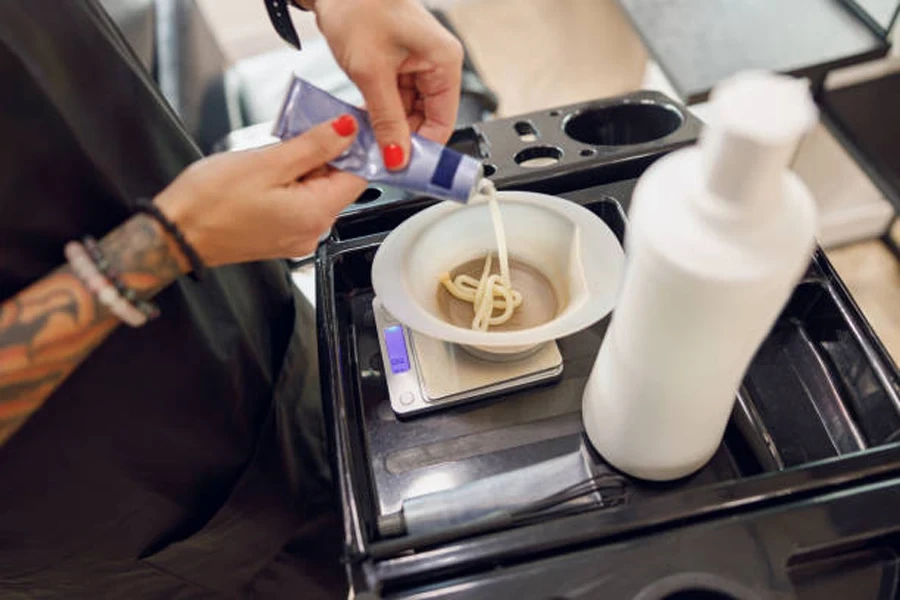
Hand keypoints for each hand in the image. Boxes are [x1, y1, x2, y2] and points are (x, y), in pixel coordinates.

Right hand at [154, 115, 365, 266]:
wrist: (175, 235)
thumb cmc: (210, 203)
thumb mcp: (267, 162)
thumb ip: (314, 146)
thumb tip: (346, 130)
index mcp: (316, 214)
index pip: (359, 175)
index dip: (355, 146)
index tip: (344, 122)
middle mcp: (313, 231)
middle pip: (338, 183)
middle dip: (325, 154)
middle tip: (298, 131)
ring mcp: (297, 236)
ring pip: (317, 191)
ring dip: (304, 167)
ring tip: (275, 154)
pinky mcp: (281, 236)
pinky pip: (299, 203)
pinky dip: (291, 183)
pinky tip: (268, 173)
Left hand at [312, 0, 463, 168]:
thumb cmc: (359, 6)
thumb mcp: (371, 72)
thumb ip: (386, 120)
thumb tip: (397, 157)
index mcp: (444, 62)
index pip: (443, 122)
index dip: (424, 149)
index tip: (403, 169)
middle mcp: (435, 64)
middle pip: (426, 120)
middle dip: (401, 140)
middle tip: (378, 159)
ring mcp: (416, 65)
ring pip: (406, 113)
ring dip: (386, 129)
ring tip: (365, 143)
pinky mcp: (396, 65)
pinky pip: (392, 101)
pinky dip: (377, 115)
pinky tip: (362, 126)